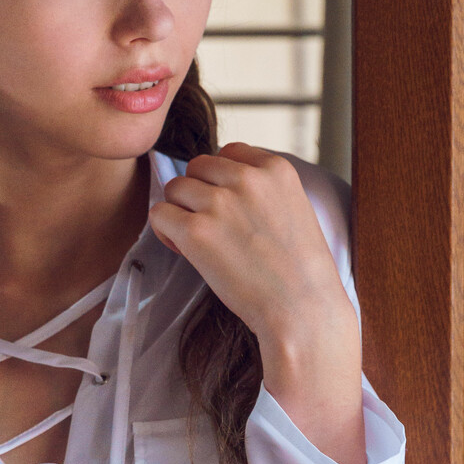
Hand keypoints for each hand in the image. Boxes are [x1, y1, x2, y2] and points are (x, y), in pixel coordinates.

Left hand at [149, 142, 367, 463]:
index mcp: (276, 168)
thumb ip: (262, 190)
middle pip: (197, 166)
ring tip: (201, 242)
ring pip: (175, 188)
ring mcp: (219, 203)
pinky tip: (186, 251)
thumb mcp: (294, 210)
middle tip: (212, 229)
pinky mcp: (196, 231)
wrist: (303, 311)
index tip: (230, 209)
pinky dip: (166, 232)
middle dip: (198, 194)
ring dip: (181, 213)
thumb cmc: (301, 273)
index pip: (229, 152)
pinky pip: (159, 213)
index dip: (221, 180)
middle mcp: (246, 178)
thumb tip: (219, 185)